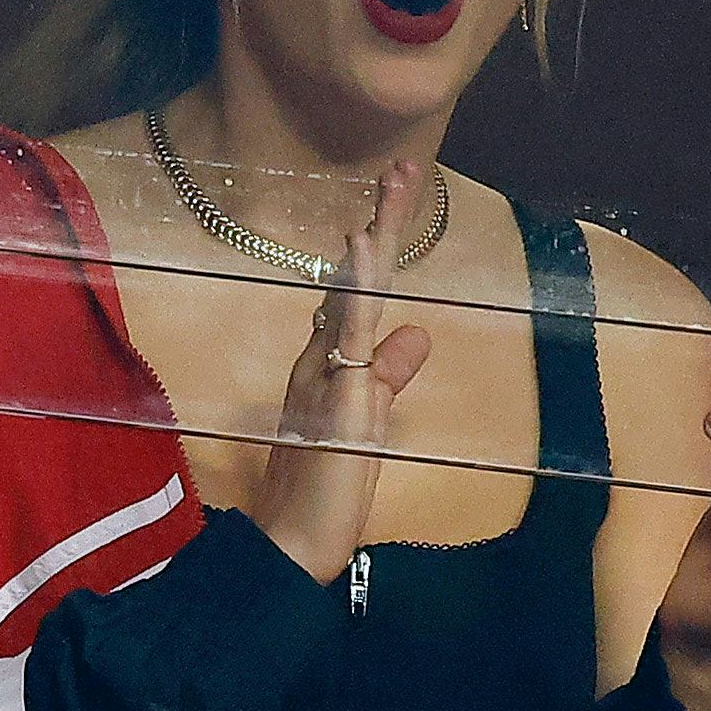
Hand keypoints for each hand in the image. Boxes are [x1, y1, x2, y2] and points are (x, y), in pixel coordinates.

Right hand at [245, 162, 434, 583]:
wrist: (293, 541)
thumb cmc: (325, 493)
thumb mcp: (368, 425)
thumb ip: (388, 378)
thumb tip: (416, 333)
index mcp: (330, 366)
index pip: (358, 297)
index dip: (375, 252)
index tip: (388, 206)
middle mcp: (322, 358)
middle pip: (356, 280)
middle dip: (381, 225)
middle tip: (401, 169)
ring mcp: (326, 370)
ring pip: (354, 291)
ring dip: (375, 238)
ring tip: (393, 184)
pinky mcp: (335, 389)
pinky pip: (348, 327)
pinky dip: (357, 284)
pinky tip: (364, 246)